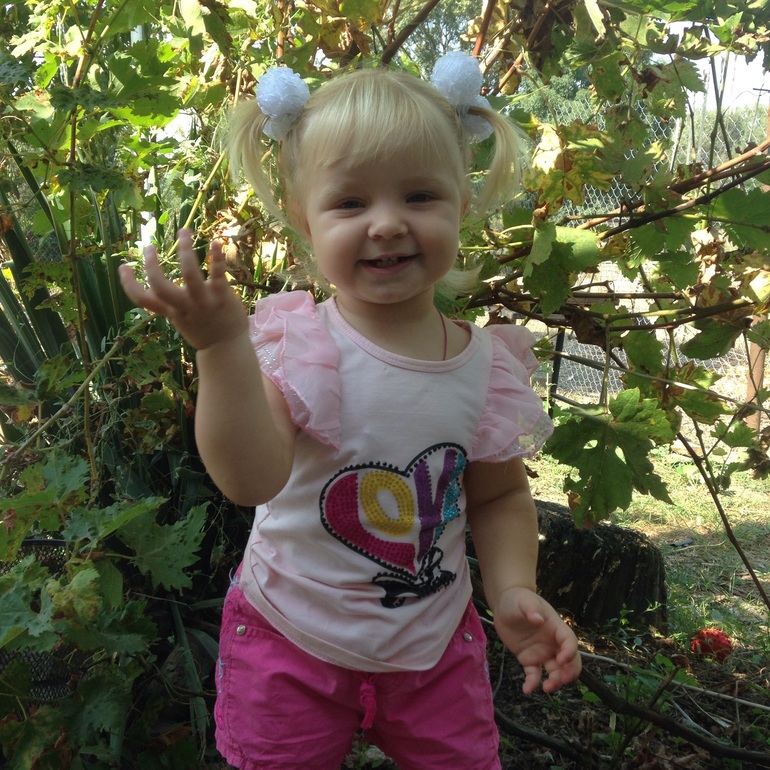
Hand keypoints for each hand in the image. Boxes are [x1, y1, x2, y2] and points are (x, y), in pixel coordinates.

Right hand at [119, 229, 247, 350]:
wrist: (226, 348)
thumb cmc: (202, 329)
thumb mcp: (180, 319)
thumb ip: (169, 304)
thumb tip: (155, 287)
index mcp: (171, 311)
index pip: (142, 299)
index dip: (128, 284)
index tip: (123, 266)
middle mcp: (184, 307)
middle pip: (160, 286)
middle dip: (151, 265)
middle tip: (149, 246)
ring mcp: (203, 302)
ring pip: (189, 274)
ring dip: (185, 250)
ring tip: (184, 231)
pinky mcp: (222, 297)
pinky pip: (218, 275)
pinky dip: (216, 257)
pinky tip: (216, 242)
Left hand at [493, 586, 581, 694]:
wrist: (504, 604)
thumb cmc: (518, 599)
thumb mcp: (524, 600)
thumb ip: (532, 608)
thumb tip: (538, 619)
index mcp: (556, 628)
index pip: (570, 641)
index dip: (570, 652)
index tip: (562, 660)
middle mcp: (552, 643)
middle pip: (570, 662)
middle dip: (568, 673)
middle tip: (558, 680)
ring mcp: (542, 652)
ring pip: (555, 671)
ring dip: (555, 682)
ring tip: (545, 688)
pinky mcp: (529, 659)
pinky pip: (534, 675)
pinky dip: (533, 684)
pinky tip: (527, 690)